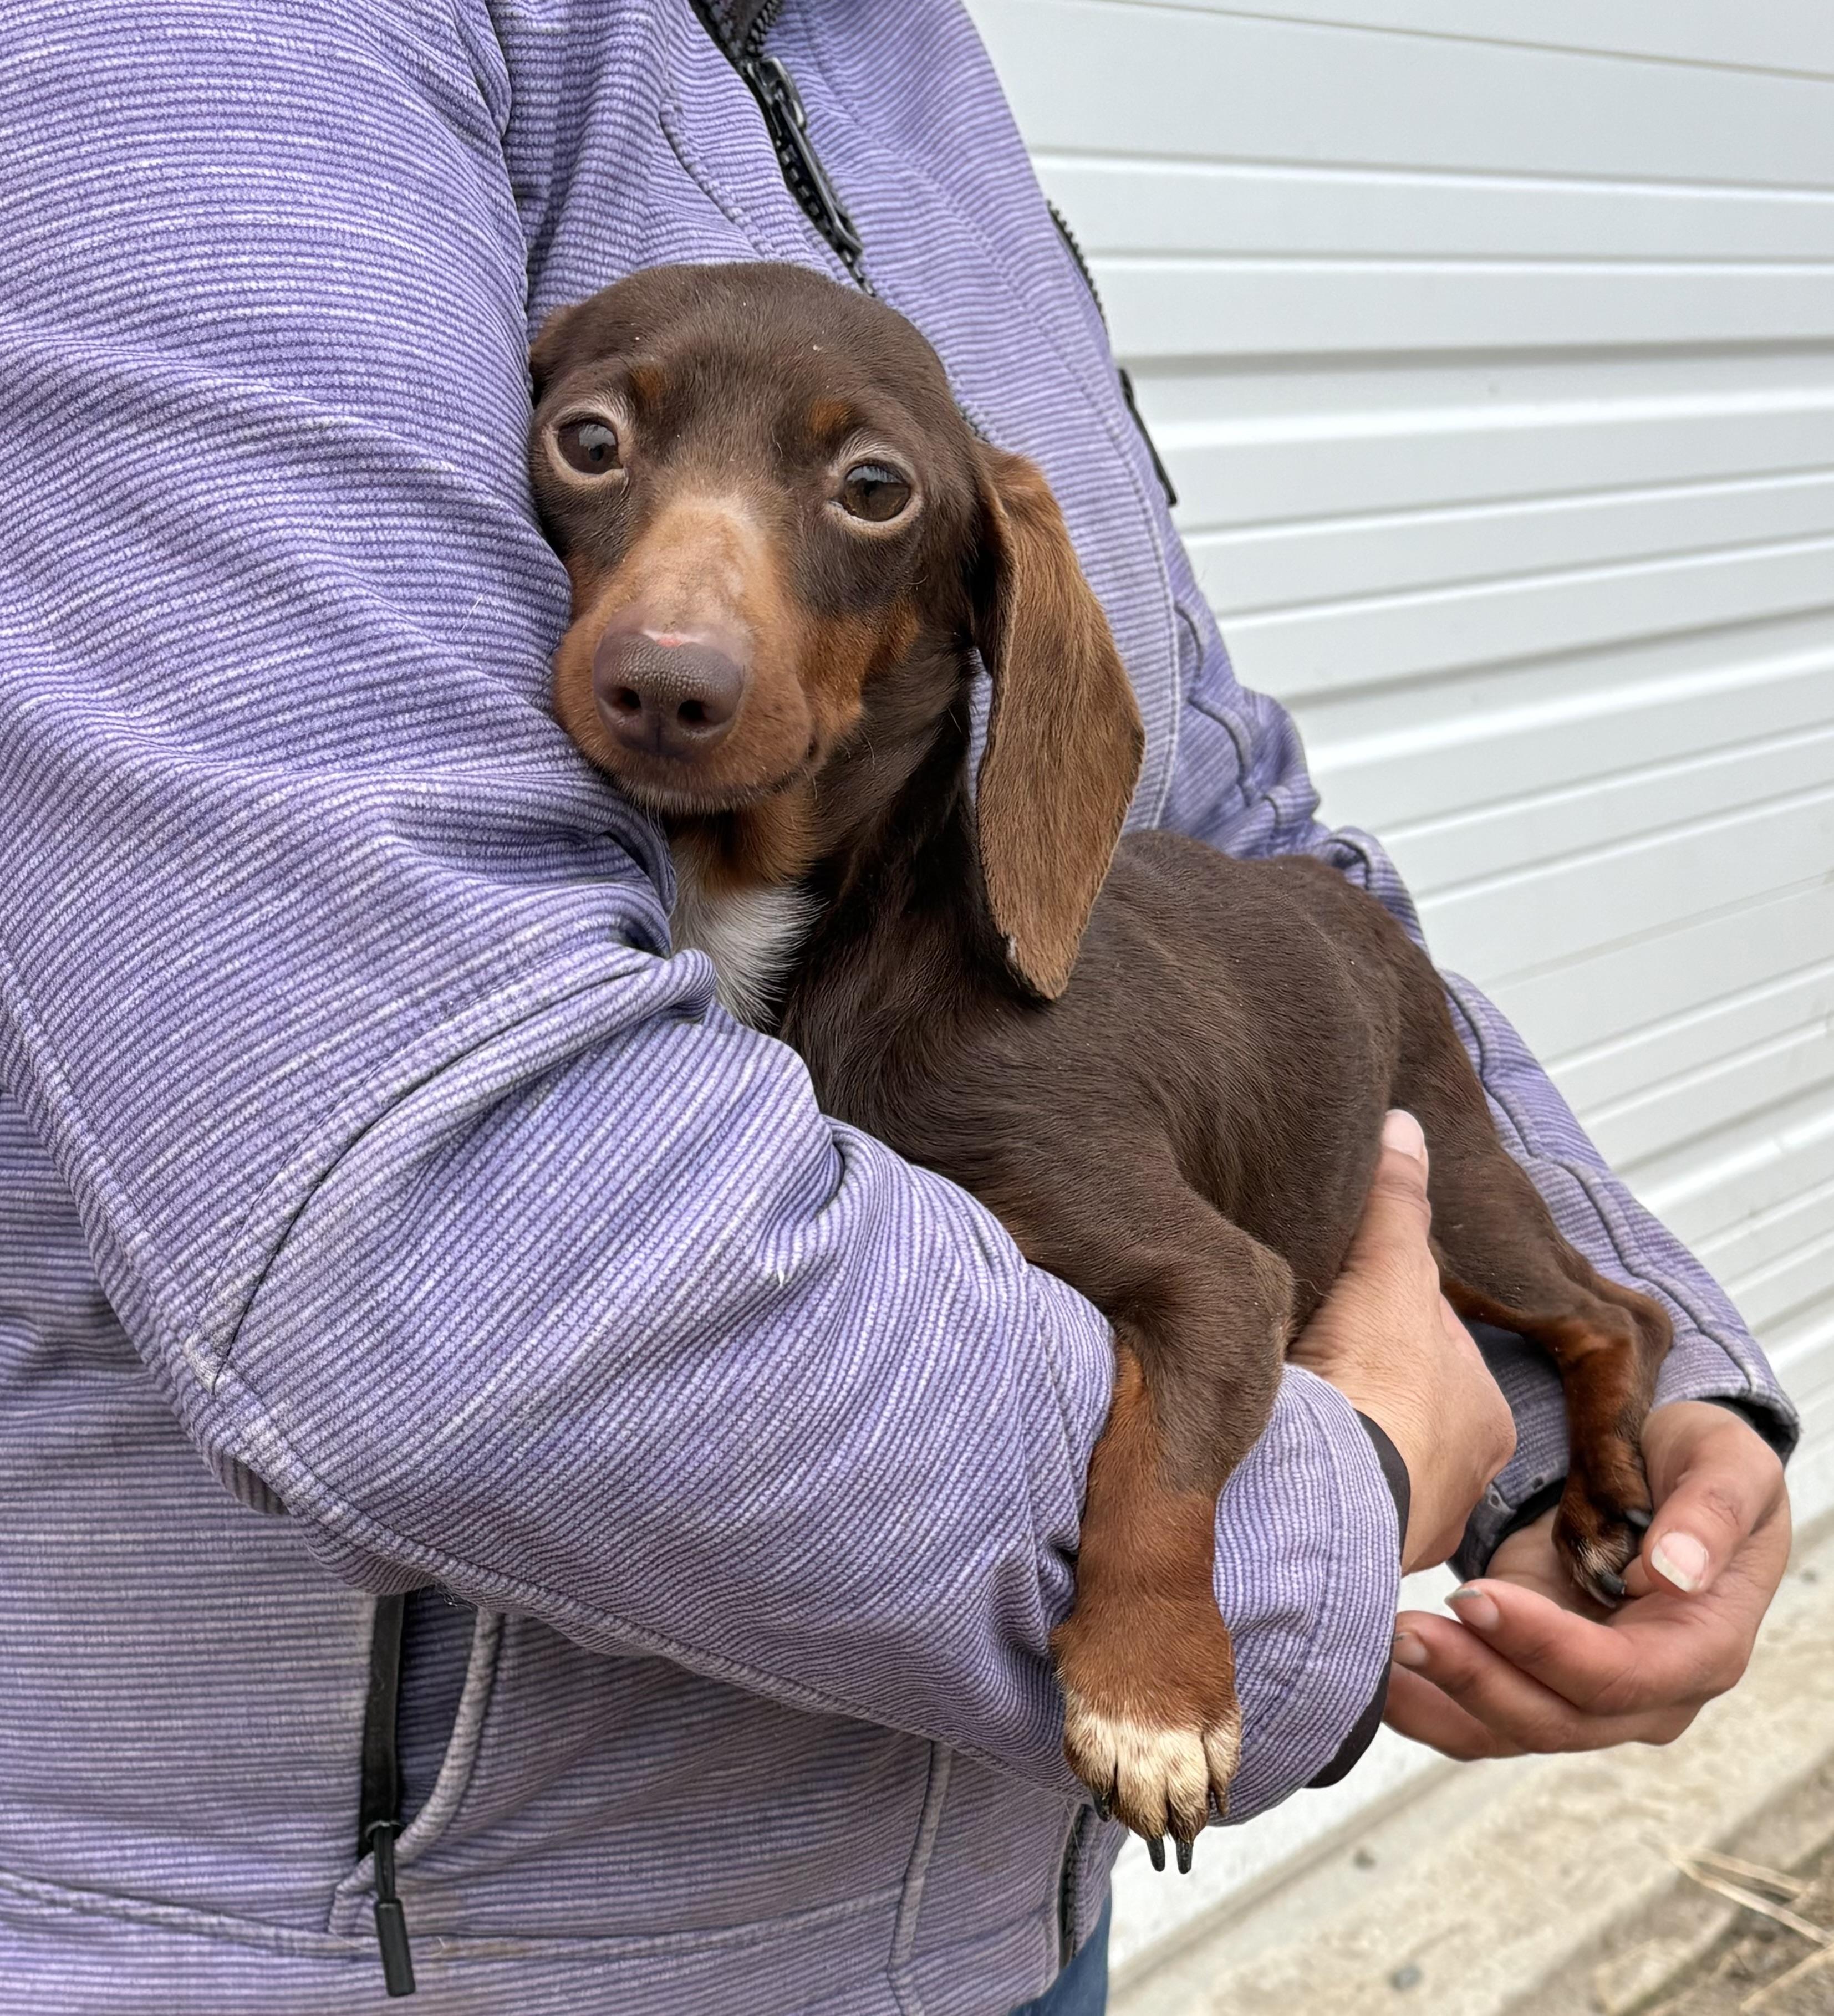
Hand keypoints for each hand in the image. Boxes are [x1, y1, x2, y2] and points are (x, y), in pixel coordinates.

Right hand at [1288, 1109, 1515, 1573]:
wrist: (1328, 1497)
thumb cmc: (1377, 1388)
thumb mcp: (1392, 1269)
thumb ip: (1398, 1200)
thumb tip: (1408, 1125)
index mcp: (1487, 1413)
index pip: (1431, 1339)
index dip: (1383, 1307)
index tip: (1341, 1299)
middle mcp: (1464, 1476)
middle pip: (1400, 1395)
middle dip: (1360, 1372)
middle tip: (1308, 1349)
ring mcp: (1410, 1521)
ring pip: (1367, 1450)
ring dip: (1334, 1428)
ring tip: (1287, 1401)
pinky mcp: (1356, 1552)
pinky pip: (1332, 1498)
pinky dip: (1310, 1474)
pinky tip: (1281, 1454)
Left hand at [1387, 1399, 1789, 1754]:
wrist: (1667, 1469)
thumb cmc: (1702, 1463)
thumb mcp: (1728, 1464)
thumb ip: (1711, 1513)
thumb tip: (1675, 1572)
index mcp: (1702, 1648)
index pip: (1620, 1673)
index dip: (1546, 1646)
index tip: (1478, 1595)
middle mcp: (1648, 1693)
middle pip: (1556, 1718)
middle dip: (1475, 1680)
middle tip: (1401, 1631)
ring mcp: (1588, 1693)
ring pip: (1508, 1730)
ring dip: (1440, 1699)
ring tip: (1375, 1651)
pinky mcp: (1537, 1676)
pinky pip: (1480, 1715)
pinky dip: (1427, 1705)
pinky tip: (1374, 1674)